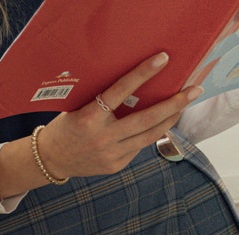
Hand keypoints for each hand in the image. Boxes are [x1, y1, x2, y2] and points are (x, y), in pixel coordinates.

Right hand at [37, 52, 201, 179]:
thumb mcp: (78, 110)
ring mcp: (110, 154)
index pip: (120, 92)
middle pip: (146, 119)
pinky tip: (154, 125)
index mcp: (89, 119)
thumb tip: (136, 88)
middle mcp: (102, 138)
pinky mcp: (115, 166)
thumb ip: (103, 103)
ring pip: (149, 135)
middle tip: (193, 91)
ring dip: (169, 119)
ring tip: (182, 107)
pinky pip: (138, 147)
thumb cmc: (65, 128)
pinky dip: (147, 134)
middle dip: (174, 104)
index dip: (142, 75)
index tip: (162, 60)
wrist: (49, 160)